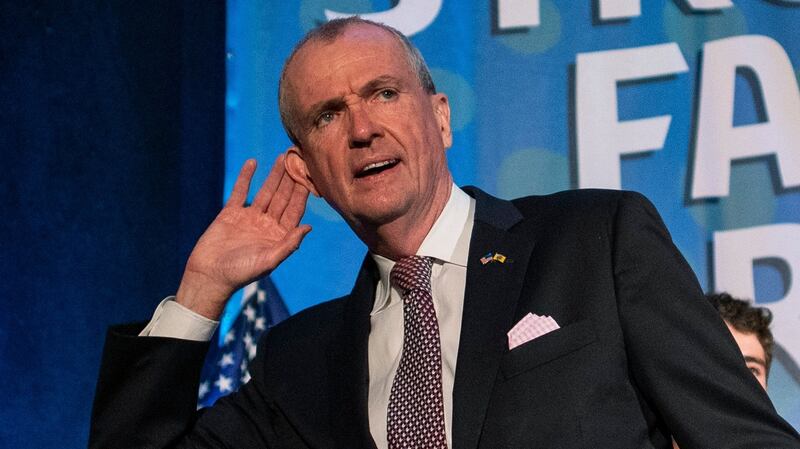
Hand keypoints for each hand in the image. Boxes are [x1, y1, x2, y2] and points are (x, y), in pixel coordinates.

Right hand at [176, 154, 310, 318]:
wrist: (209, 275)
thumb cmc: (241, 273)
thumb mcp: (269, 260)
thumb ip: (289, 244)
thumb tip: (309, 227)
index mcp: (278, 236)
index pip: (294, 210)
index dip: (302, 193)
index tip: (310, 174)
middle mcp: (267, 224)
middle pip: (282, 197)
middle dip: (290, 178)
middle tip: (298, 158)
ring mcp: (249, 218)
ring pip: (265, 191)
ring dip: (273, 175)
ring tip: (281, 157)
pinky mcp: (230, 213)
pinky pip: (240, 191)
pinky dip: (246, 177)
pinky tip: (252, 163)